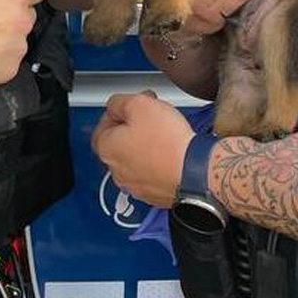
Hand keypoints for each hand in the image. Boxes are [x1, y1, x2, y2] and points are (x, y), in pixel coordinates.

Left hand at [91, 91, 193, 207]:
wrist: (194, 172)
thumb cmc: (167, 140)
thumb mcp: (139, 104)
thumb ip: (119, 102)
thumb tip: (115, 105)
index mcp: (107, 148)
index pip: (102, 127)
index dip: (117, 112)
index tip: (131, 106)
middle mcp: (116, 171)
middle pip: (119, 144)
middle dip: (133, 128)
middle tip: (150, 117)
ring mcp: (135, 186)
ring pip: (136, 160)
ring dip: (146, 147)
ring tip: (165, 135)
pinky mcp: (154, 194)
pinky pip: (152, 174)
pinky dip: (158, 163)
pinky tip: (172, 153)